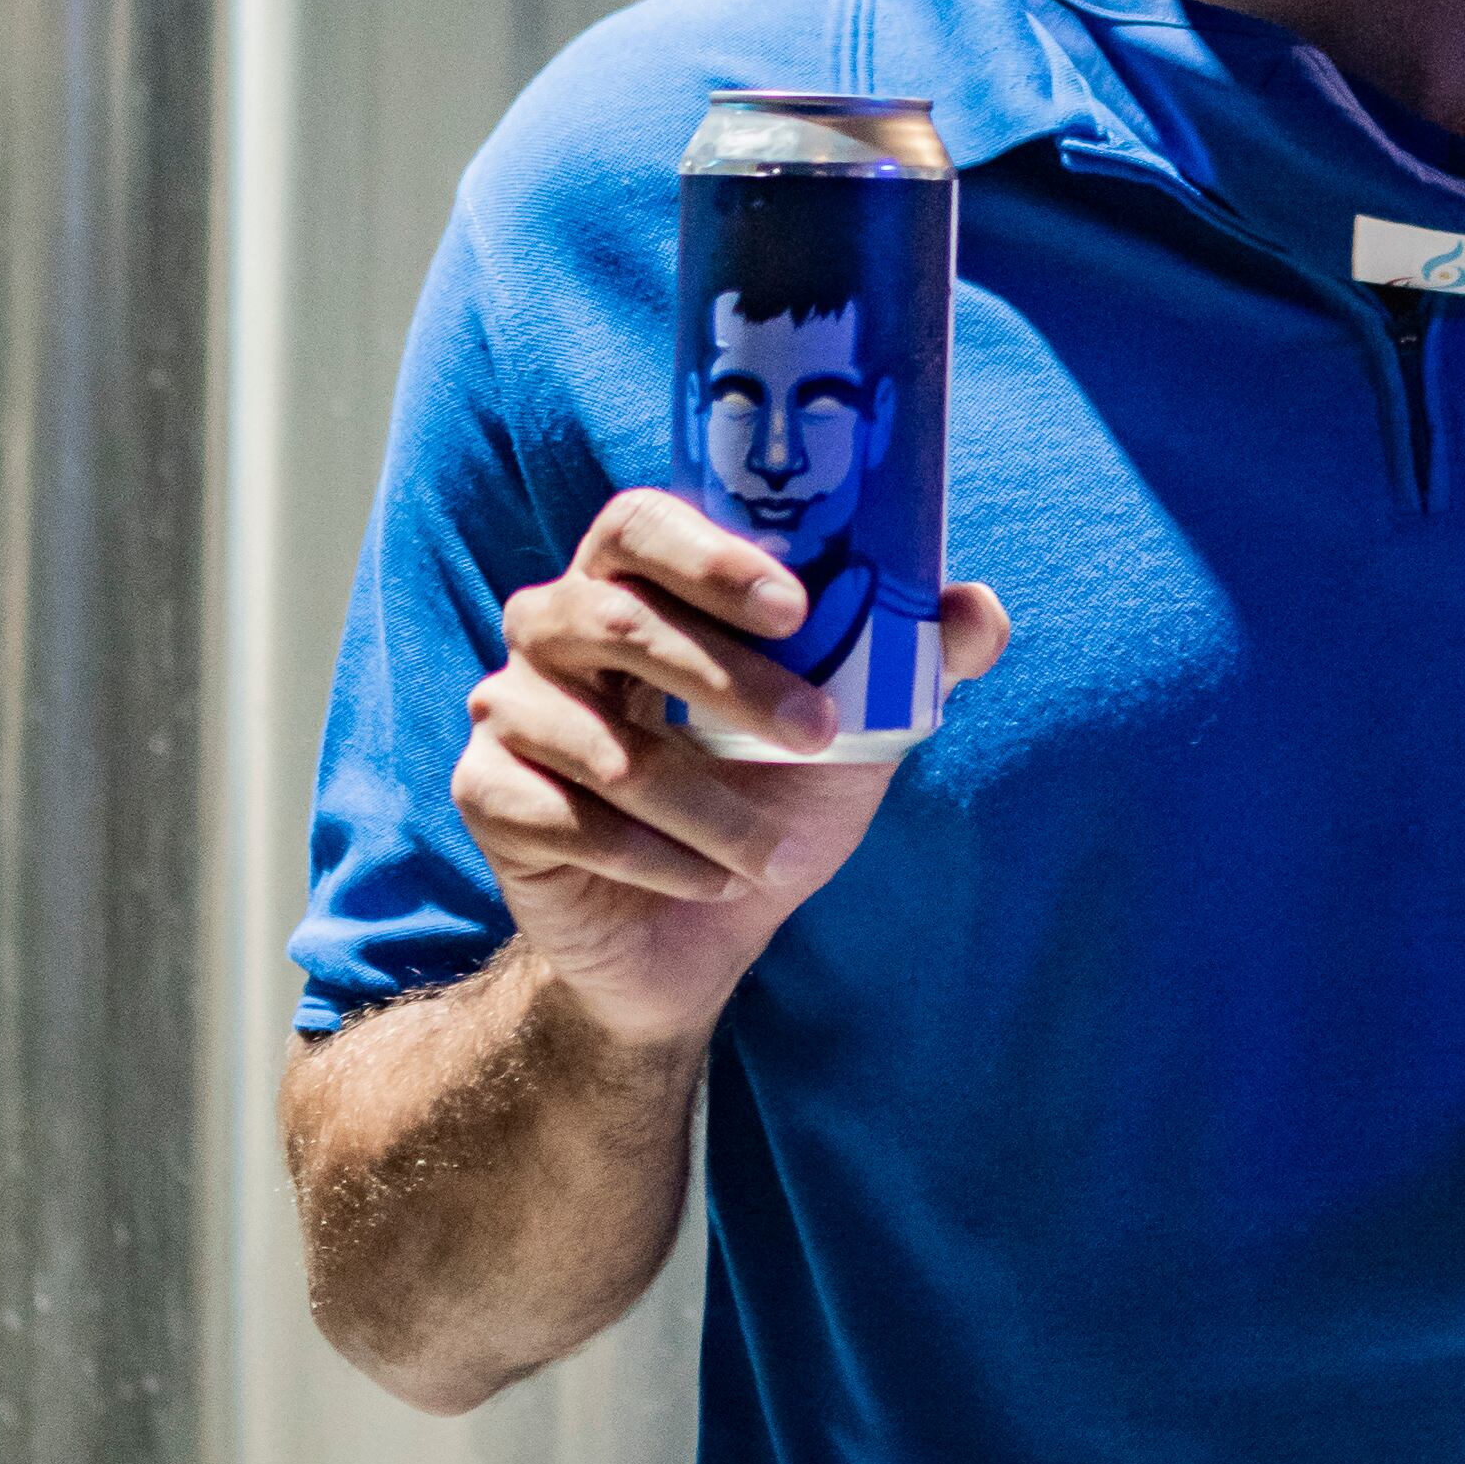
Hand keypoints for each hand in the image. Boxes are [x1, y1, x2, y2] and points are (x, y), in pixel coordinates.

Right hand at [451, 488, 1008, 1053]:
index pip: (639, 523)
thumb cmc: (769, 802)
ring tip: (769, 854)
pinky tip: (706, 882)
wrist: (696, 940)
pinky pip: (564, 817)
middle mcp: (553, 630)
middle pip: (608, 615)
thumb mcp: (854, 734)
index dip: (709, 554)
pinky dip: (653, 858)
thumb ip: (911, 663)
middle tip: (814, 731)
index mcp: (635, 587)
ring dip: (704, 805)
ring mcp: (508, 711)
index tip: (795, 606)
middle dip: (724, 679)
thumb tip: (978, 611)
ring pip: (598, 740)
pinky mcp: (486, 797)